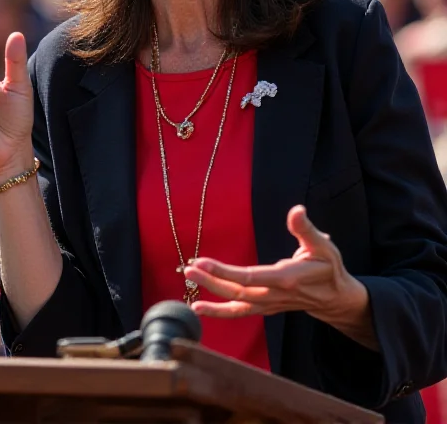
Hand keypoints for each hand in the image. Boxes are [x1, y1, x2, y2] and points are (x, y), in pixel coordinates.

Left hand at [184, 205, 375, 347]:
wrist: (335, 298)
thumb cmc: (329, 268)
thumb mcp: (323, 245)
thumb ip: (306, 230)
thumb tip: (297, 210)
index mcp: (287, 278)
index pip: (251, 277)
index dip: (226, 272)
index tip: (203, 262)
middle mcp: (274, 295)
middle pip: (238, 291)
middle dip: (211, 280)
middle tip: (188, 269)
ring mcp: (269, 304)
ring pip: (236, 303)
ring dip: (211, 295)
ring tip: (189, 285)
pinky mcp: (264, 307)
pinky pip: (239, 312)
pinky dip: (219, 311)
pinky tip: (199, 308)